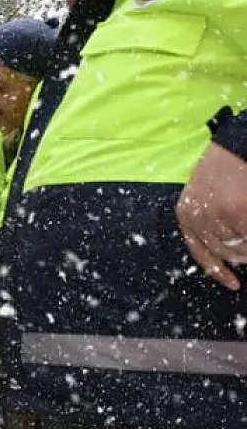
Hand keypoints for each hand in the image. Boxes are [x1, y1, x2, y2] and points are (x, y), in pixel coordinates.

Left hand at [177, 143, 246, 290]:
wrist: (237, 144)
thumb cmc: (225, 169)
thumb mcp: (205, 196)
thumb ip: (211, 224)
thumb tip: (230, 256)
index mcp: (187, 214)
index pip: (201, 253)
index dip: (219, 271)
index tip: (234, 284)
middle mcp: (199, 217)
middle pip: (228, 253)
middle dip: (245, 252)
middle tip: (246, 227)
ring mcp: (221, 216)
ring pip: (243, 248)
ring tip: (245, 216)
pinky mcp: (240, 212)